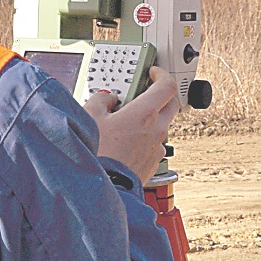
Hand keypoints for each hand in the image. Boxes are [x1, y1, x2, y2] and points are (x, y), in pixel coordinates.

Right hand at [84, 66, 179, 183]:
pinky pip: (154, 143)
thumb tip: (106, 97)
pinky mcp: (153, 163)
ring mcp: (157, 148)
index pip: (167, 85)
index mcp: (145, 114)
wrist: (103, 188)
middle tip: (143, 91)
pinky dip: (144, 137)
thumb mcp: (90, 117)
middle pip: (170, 103)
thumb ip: (101, 99)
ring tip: (126, 119)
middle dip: (160, 94)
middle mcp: (157, 130)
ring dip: (150, 117)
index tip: (153, 72)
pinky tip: (125, 141)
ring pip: (162, 124)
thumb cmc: (98, 155)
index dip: (161, 74)